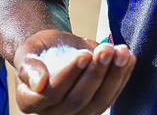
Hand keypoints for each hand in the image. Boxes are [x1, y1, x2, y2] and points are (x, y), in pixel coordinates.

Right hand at [14, 29, 135, 114]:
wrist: (53, 50)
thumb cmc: (39, 50)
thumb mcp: (28, 52)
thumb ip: (30, 67)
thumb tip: (40, 84)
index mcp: (30, 101)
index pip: (52, 93)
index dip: (70, 74)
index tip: (85, 54)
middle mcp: (52, 113)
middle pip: (77, 99)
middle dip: (95, 73)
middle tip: (106, 49)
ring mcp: (76, 114)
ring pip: (98, 101)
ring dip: (114, 76)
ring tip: (121, 52)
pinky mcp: (95, 107)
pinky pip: (111, 96)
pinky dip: (122, 76)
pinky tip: (128, 57)